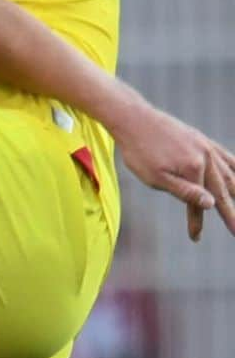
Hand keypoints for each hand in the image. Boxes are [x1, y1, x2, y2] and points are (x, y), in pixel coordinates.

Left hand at [110, 99, 234, 240]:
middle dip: (230, 213)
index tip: (194, 238)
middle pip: (223, 191)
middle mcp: (206, 157)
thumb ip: (185, 191)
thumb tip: (211, 204)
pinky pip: (226, 156)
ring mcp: (206, 147)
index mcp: (194, 169)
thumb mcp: (155, 177)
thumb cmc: (139, 150)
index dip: (196, 222)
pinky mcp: (202, 139)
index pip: (199, 204)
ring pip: (231, 174)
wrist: (132, 118)